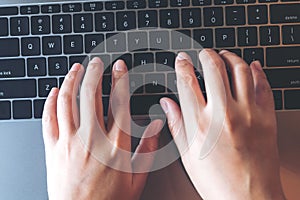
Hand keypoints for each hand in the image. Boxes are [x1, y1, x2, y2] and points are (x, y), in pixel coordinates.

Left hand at [42, 58, 162, 199]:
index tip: (119, 67)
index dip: (119, 79)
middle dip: (94, 72)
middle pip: (90, 94)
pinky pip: (48, 118)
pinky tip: (54, 91)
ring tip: (76, 68)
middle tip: (96, 61)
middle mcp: (91, 138)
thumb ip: (148, 148)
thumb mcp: (137, 178)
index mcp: (114, 144)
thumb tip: (157, 125)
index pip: (118, 102)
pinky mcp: (52, 149)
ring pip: (67, 101)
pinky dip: (50, 101)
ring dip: (71, 80)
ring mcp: (69, 142)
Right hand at [160, 50, 285, 199]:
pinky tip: (251, 66)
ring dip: (230, 57)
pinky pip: (263, 85)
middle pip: (213, 68)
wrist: (250, 199)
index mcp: (200, 124)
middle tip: (202, 53)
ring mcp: (248, 114)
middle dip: (205, 54)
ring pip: (240, 70)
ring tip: (224, 56)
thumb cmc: (217, 182)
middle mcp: (224, 114)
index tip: (181, 59)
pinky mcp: (267, 117)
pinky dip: (256, 71)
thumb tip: (166, 103)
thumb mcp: (187, 156)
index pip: (187, 81)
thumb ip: (176, 124)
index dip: (182, 65)